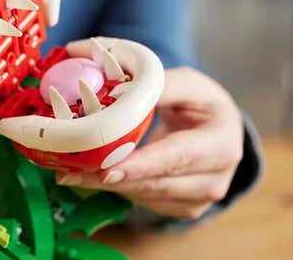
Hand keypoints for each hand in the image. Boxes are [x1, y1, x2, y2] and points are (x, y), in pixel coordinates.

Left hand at [57, 67, 243, 219]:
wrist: (222, 131)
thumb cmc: (203, 104)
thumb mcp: (189, 85)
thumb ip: (157, 85)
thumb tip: (113, 85)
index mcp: (221, 144)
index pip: (177, 158)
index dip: (141, 165)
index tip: (107, 170)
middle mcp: (215, 179)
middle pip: (156, 183)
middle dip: (110, 179)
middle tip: (70, 174)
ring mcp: (200, 200)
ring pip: (145, 196)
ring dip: (106, 186)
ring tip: (70, 173)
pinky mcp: (183, 209)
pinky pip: (144, 201)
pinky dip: (117, 188)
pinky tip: (93, 176)